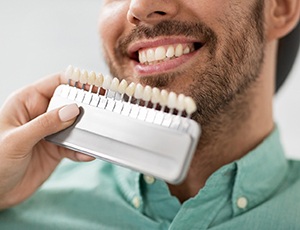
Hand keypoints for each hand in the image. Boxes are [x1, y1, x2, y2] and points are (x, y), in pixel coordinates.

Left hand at [0, 73, 93, 209]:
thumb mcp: (18, 140)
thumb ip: (46, 124)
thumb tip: (72, 110)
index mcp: (27, 102)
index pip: (56, 83)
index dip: (76, 82)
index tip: (95, 86)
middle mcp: (41, 114)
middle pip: (70, 102)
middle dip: (86, 107)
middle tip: (102, 111)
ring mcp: (50, 132)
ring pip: (75, 125)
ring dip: (86, 131)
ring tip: (96, 134)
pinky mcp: (56, 149)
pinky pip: (74, 146)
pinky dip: (82, 150)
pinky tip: (87, 154)